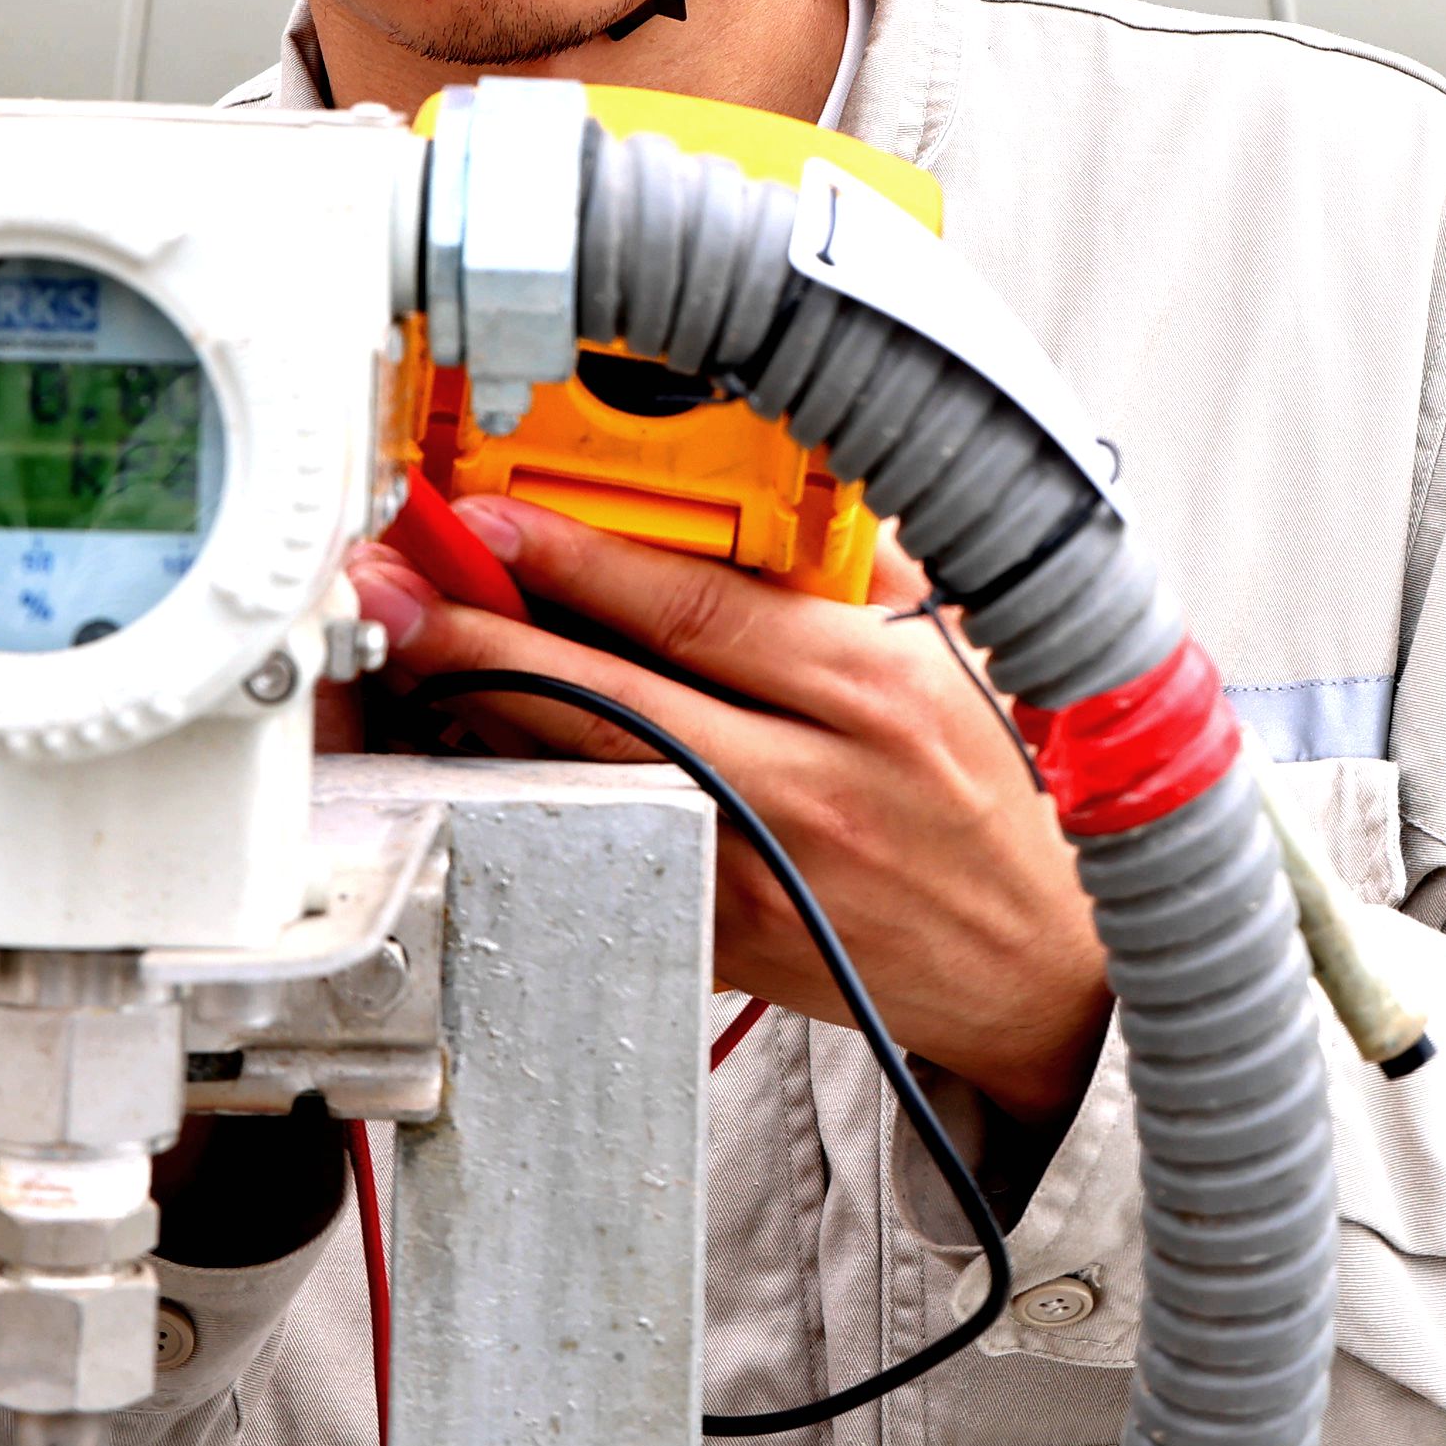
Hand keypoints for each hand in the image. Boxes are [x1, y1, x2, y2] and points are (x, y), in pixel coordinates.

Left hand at [352, 499, 1113, 1127]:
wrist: (1049, 963)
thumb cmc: (1003, 796)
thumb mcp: (958, 651)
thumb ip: (861, 562)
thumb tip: (752, 482)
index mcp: (870, 689)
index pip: (691, 609)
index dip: (574, 560)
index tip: (489, 518)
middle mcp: (809, 780)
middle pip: (608, 696)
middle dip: (481, 635)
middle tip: (395, 586)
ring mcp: (759, 870)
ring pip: (587, 778)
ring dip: (481, 715)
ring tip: (405, 655)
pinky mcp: (727, 938)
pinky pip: (606, 850)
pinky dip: (535, 797)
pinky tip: (479, 753)